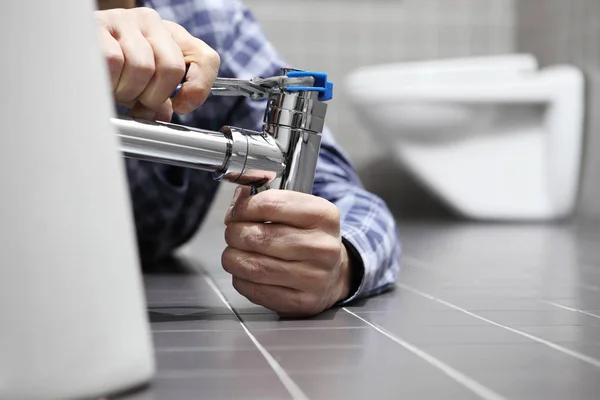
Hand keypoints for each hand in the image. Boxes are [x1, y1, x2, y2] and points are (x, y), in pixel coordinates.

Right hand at [95, 7, 219, 120]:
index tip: (180, 106)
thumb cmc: (116, 72)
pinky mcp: (97, 26)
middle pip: (172, 67)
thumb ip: (163, 100)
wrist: (77, 51)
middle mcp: (152, 23)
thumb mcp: (147, 85)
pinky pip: (113, 62)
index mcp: (173, 37)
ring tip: (118, 90)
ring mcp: (125, 21)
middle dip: (156, 96)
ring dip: (129, 91)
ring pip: (141, 67)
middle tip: (140, 103)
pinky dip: (110, 82)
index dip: (198, 89)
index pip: (206, 59)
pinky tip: (104, 82)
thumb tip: (164, 116)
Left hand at [222, 186, 352, 317]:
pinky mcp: (302, 301)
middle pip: (258, 237)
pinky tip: (247, 272)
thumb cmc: (310, 239)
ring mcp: (313, 277)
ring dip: (233, 258)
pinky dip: (241, 279)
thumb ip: (268, 201)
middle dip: (235, 233)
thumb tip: (238, 202)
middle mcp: (322, 247)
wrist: (334, 274)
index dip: (243, 208)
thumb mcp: (299, 211)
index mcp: (323, 216)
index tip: (236, 212)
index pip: (270, 204)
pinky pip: (255, 290)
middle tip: (234, 233)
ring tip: (236, 253)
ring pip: (253, 266)